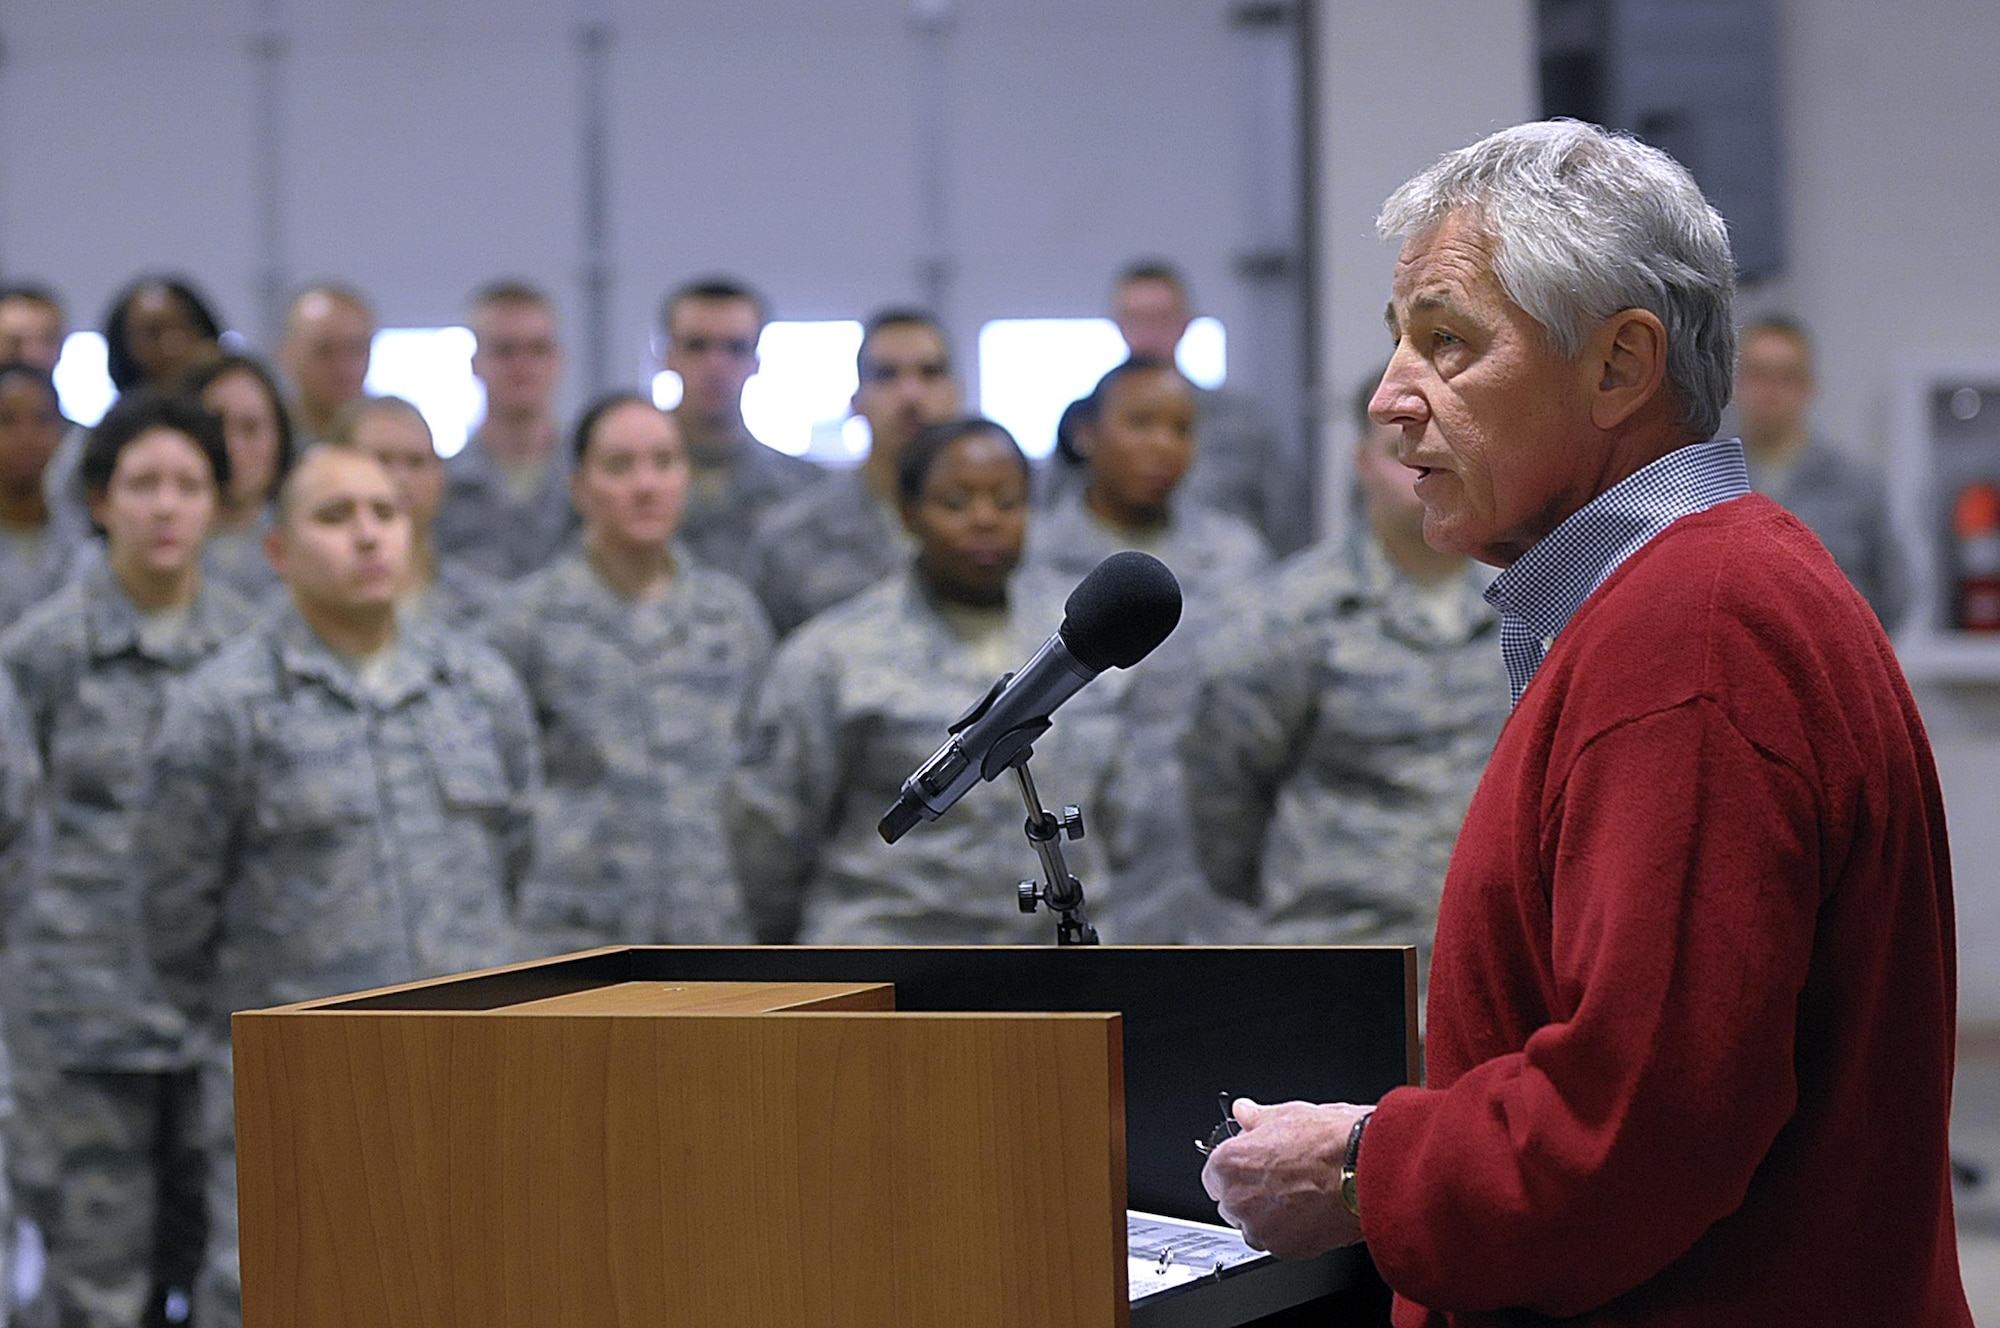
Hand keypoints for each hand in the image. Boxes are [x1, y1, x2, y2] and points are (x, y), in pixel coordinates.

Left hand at [1200, 1098, 1370, 1258]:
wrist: (1368, 1170)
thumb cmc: (1330, 1142)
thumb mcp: (1287, 1115)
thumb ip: (1256, 1118)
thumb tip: (1244, 1111)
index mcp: (1229, 1164)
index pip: (1215, 1174)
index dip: (1238, 1168)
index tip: (1254, 1165)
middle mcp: (1238, 1200)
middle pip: (1232, 1202)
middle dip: (1251, 1193)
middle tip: (1282, 1178)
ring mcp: (1260, 1229)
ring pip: (1255, 1225)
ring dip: (1269, 1215)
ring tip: (1300, 1194)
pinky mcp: (1285, 1250)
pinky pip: (1279, 1242)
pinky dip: (1291, 1231)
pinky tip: (1310, 1210)